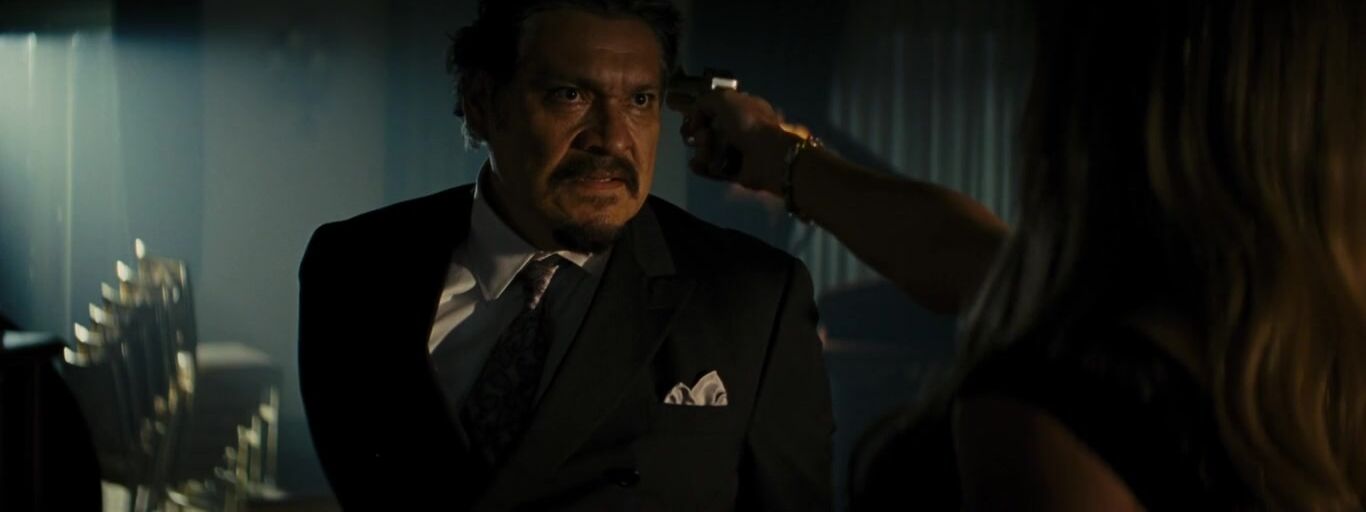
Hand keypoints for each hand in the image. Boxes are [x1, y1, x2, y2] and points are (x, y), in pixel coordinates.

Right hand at [675, 90, 804, 193]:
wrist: (767, 156)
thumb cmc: (748, 123)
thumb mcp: (726, 99)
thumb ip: (705, 100)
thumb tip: (695, 116)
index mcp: (741, 108)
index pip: (713, 109)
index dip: (699, 114)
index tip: (692, 119)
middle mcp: (738, 128)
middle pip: (706, 130)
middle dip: (699, 133)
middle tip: (704, 137)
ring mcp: (735, 151)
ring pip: (706, 149)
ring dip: (701, 150)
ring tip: (706, 152)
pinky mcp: (732, 170)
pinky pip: (709, 168)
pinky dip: (701, 166)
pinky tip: (699, 164)